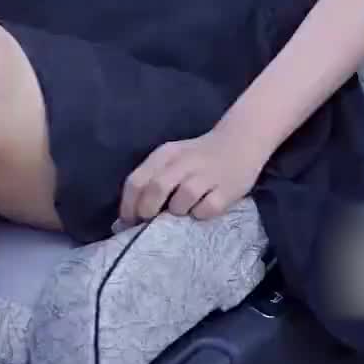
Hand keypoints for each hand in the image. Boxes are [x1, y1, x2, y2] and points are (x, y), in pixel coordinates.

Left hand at [119, 121, 265, 226]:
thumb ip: (149, 182)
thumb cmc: (197, 157)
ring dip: (177, 212)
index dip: (129, 206)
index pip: (137, 181)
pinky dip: (200, 214)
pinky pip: (206, 211)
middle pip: (156, 190)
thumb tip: (124, 218)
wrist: (239, 141)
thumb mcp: (171, 160)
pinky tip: (203, 208)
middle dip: (148, 211)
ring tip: (183, 211)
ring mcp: (206, 176)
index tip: (129, 222)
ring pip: (181, 202)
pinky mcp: (226, 190)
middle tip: (151, 222)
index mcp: (166, 154)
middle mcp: (184, 162)